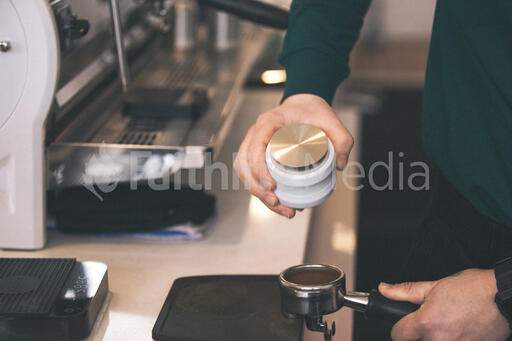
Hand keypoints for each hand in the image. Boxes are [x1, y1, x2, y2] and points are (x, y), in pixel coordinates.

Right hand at [234, 94, 353, 217]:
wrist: (303, 107)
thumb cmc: (312, 111)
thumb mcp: (331, 120)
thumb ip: (342, 139)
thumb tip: (338, 165)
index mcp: (268, 123)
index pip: (255, 147)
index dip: (259, 169)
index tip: (272, 186)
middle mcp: (256, 133)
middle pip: (245, 165)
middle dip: (257, 188)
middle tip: (277, 202)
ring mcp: (253, 145)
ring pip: (245, 173)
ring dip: (258, 194)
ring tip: (281, 208)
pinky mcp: (257, 157)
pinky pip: (252, 176)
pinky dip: (262, 192)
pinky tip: (278, 204)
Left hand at [379, 269, 511, 340]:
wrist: (505, 299)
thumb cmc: (475, 290)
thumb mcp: (435, 285)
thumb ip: (406, 291)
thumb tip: (385, 290)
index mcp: (426, 323)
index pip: (397, 335)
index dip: (399, 327)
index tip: (405, 323)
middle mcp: (439, 340)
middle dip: (420, 333)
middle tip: (434, 320)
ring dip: (437, 337)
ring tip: (449, 325)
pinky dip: (454, 339)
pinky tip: (461, 331)